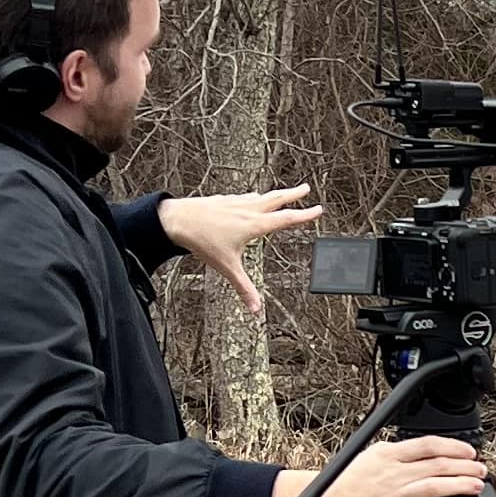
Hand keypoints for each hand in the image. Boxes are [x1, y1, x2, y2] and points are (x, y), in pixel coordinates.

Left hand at [159, 185, 316, 312]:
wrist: (177, 220)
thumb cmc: (201, 240)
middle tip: (306, 188)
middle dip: (294, 193)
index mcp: (254, 224)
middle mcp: (247, 209)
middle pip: (277, 198)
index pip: (286, 219)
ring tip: (281, 193)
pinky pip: (243, 196)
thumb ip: (243, 288)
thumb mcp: (226, 267)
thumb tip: (255, 308)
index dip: (305, 214)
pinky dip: (252, 196)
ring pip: (260, 195)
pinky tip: (249, 198)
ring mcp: (234, 202)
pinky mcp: (222, 200)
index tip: (318, 209)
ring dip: (274, 194)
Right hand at [270, 437, 490, 496]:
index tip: (470, 451)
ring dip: (460, 485)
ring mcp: (391, 496)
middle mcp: (392, 473)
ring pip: (434, 487)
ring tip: (477, 485)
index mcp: (388, 454)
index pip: (428, 445)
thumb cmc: (345, 482)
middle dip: (464, 466)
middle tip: (481, 470)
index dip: (454, 447)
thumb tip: (427, 452)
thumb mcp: (371, 456)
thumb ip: (398, 455)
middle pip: (437, 465)